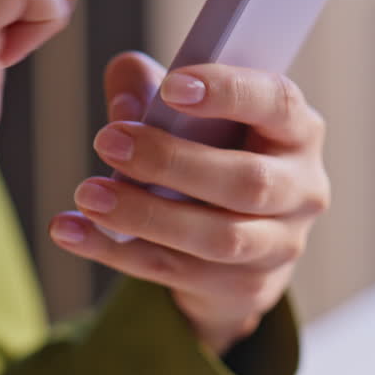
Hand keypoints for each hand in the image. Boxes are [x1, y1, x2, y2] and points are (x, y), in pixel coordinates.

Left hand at [49, 52, 330, 353]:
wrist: (233, 237)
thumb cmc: (211, 150)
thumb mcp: (185, 111)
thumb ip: (149, 88)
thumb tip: (126, 106)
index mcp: (296, 130)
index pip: (276, 102)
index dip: (228, 91)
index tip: (172, 86)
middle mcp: (302, 189)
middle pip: (248, 182)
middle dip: (172, 161)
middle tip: (108, 141)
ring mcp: (280, 246)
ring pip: (219, 238)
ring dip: (145, 215)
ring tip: (88, 194)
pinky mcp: (245, 288)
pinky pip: (176, 272)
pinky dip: (118, 251)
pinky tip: (73, 230)